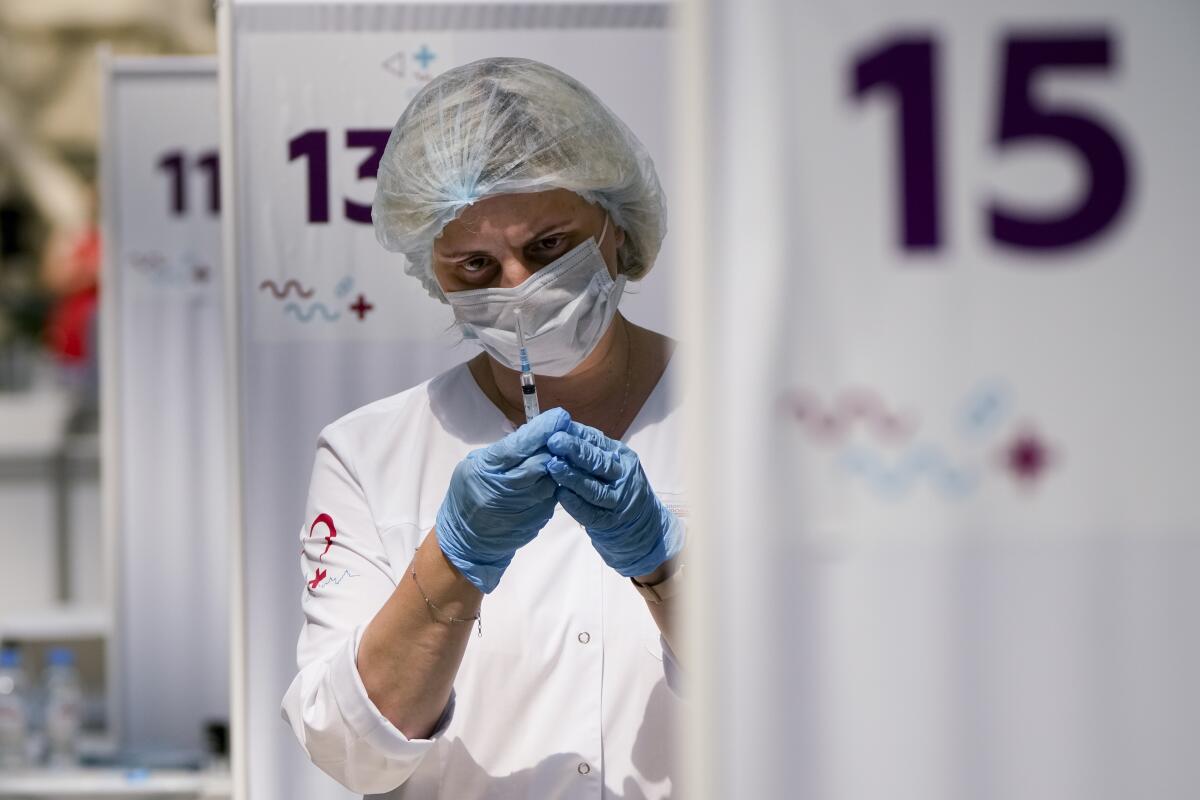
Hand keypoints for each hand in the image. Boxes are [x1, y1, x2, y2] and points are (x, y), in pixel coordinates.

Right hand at [436, 408, 570, 592]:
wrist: (469, 541)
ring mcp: (523, 507)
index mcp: (485, 470)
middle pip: (541, 462)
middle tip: (567, 432)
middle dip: (556, 445)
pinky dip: (554, 484)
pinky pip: (553, 495)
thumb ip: (503, 450)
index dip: (542, 430)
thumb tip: (534, 432)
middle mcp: (504, 490)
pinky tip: (550, 479)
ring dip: (558, 466)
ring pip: (552, 479)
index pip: (519, 446)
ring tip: (560, 455)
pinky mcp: (537, 520)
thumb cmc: (468, 495)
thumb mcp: (474, 466)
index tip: (560, 416)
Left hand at [545, 421, 684, 577]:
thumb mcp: (613, 464)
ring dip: (572, 477)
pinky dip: (575, 504)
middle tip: (553, 441)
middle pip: (598, 463)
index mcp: (622, 458)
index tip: (557, 428)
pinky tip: (560, 495)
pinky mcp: (610, 523)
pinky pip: (591, 513)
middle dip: (575, 451)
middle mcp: (623, 477)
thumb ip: (591, 449)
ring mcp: (618, 502)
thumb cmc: (619, 488)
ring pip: (594, 488)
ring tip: (552, 466)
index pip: (598, 443)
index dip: (577, 435)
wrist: (643, 526)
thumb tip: (562, 427)